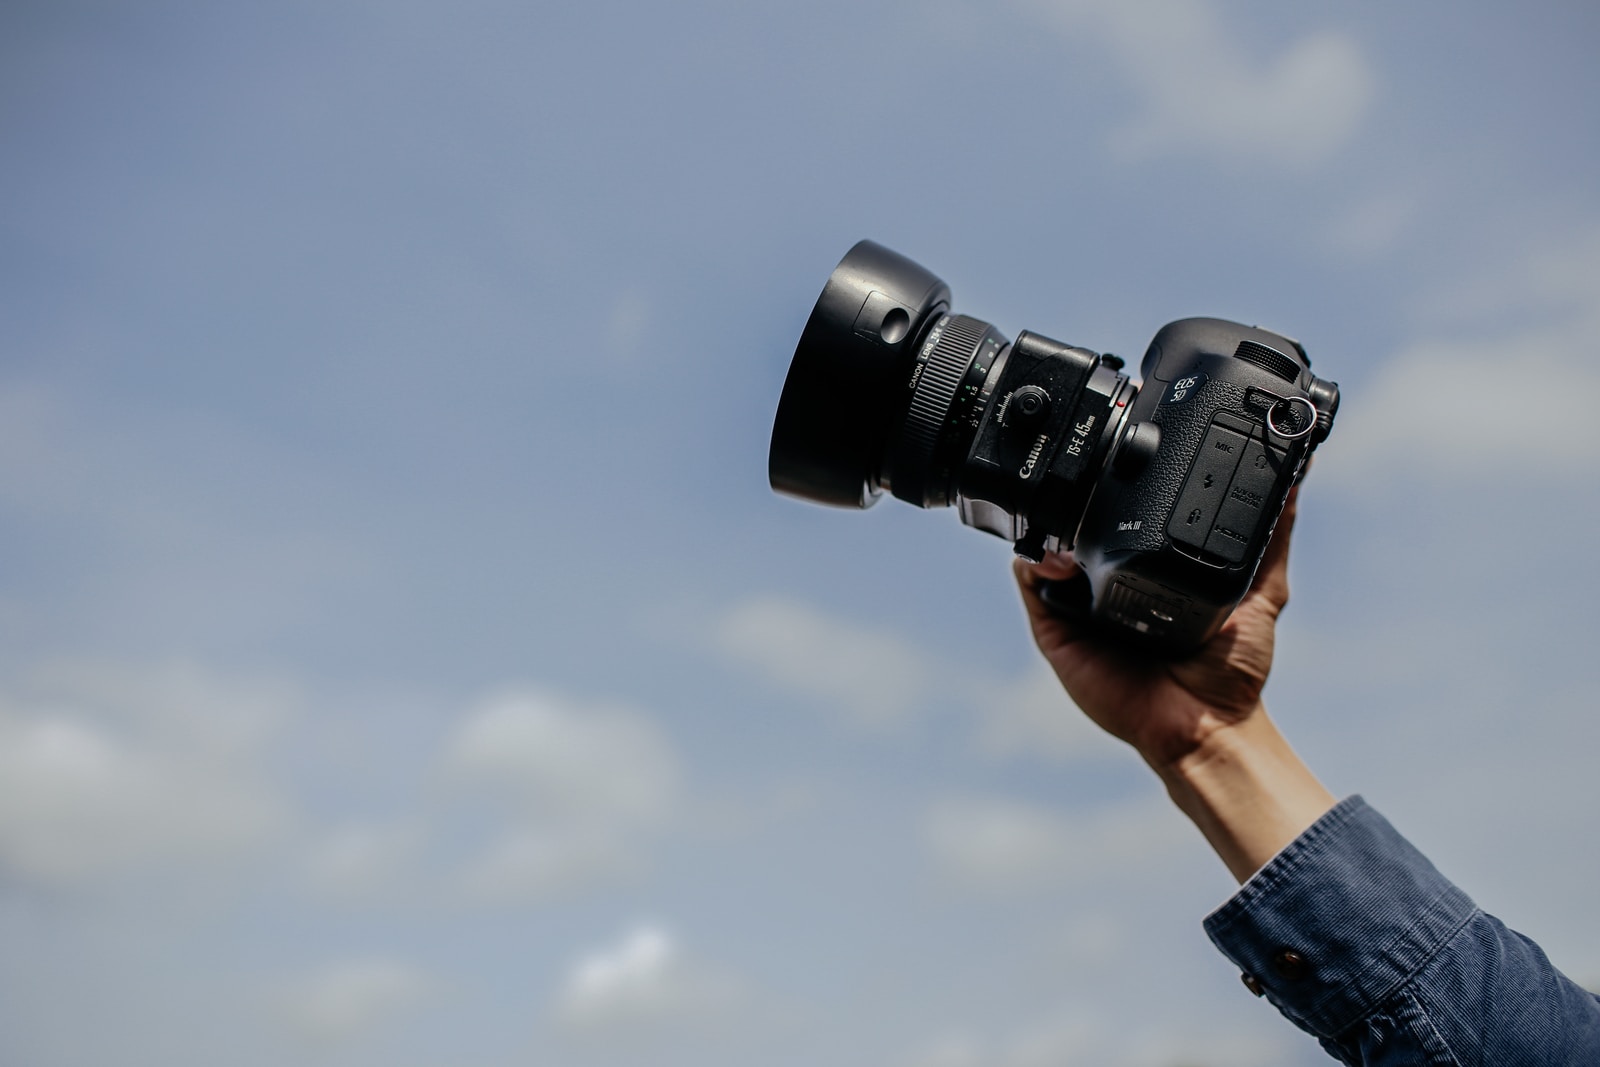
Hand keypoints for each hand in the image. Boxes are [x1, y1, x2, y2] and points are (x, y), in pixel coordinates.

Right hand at [1014, 488, 1334, 880]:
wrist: (1203, 727)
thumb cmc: (1232, 671)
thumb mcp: (1263, 589)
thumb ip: (1272, 538)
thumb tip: (1298, 476)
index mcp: (1148, 573)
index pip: (1122, 521)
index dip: (1117, 492)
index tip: (1125, 463)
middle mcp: (1109, 586)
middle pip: (1078, 529)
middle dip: (1075, 503)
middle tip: (1089, 487)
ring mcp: (1078, 608)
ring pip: (1048, 548)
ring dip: (1052, 527)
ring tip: (1073, 525)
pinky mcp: (1055, 630)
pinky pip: (1031, 584)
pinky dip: (1033, 561)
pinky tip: (1057, 556)